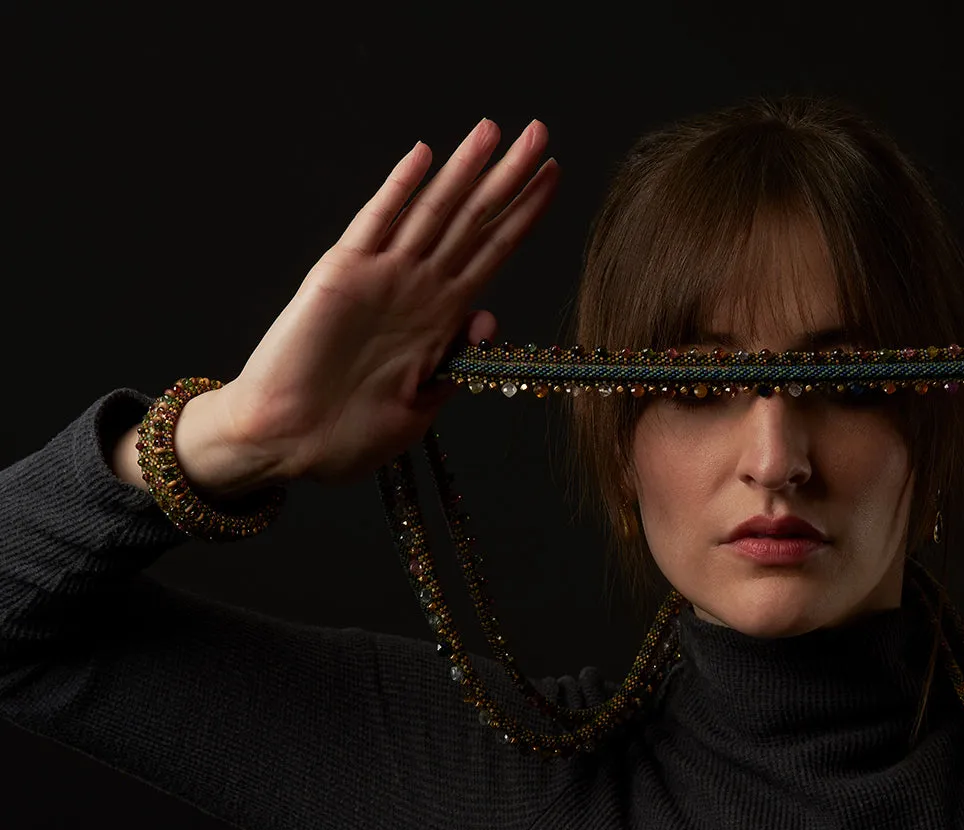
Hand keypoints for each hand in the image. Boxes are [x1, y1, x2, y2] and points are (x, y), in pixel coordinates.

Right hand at [217, 117, 559, 486]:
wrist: (285, 443)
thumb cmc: (347, 434)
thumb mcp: (420, 407)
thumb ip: (455, 363)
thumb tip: (489, 318)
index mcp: (441, 318)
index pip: (495, 251)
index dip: (525, 213)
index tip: (555, 176)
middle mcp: (417, 287)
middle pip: (473, 219)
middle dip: (509, 176)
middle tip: (540, 131)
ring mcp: (381, 277)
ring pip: (433, 210)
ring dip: (464, 170)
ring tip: (495, 130)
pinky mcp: (341, 275)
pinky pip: (376, 223)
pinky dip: (398, 188)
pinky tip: (423, 155)